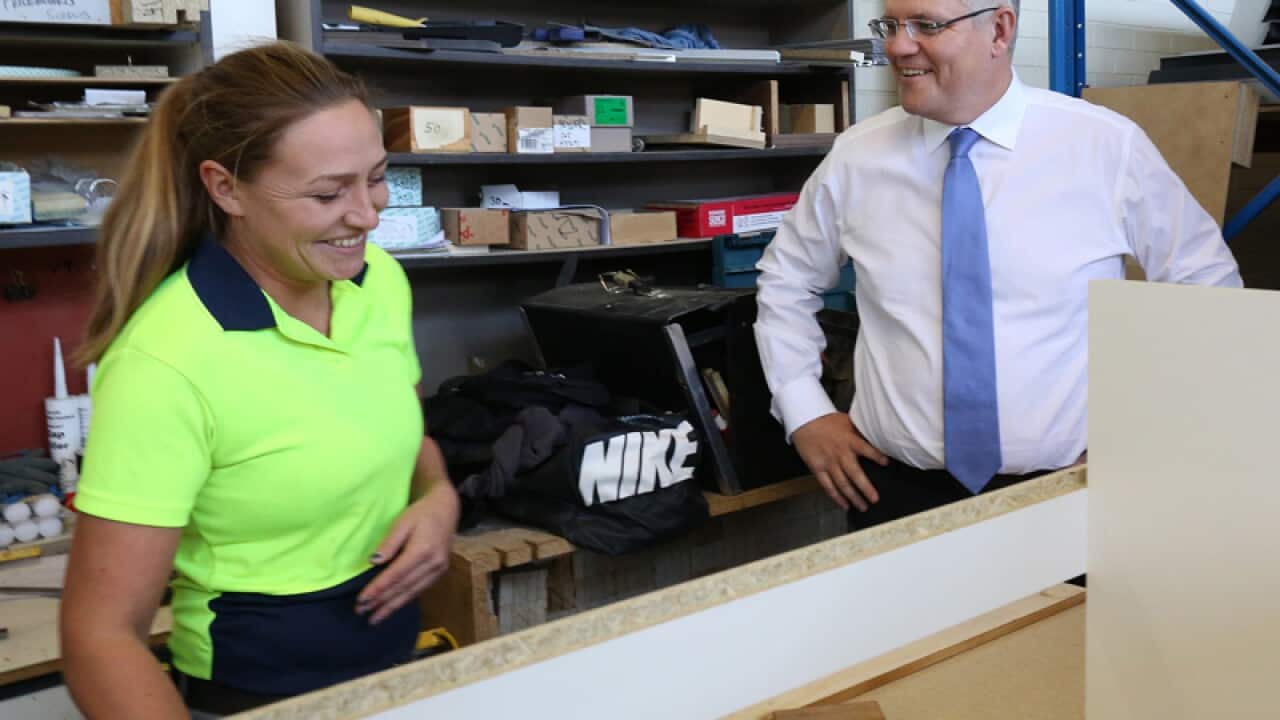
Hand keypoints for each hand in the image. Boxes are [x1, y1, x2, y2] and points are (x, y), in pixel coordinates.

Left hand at [356, 485, 457, 624]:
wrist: (448, 509)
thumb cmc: (422, 513)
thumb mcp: (402, 522)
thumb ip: (389, 543)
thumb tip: (373, 562)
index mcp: (423, 550)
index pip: (395, 574)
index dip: (378, 589)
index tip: (362, 600)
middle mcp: (433, 564)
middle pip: (403, 587)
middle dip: (381, 601)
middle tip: (362, 611)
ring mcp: (439, 570)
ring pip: (412, 593)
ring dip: (392, 606)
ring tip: (374, 618)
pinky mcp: (440, 572)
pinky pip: (419, 590)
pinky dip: (404, 599)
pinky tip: (392, 606)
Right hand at [792, 413, 888, 511]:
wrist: (805, 421)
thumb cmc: (827, 421)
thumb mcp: (847, 421)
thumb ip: (861, 431)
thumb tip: (878, 435)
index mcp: (849, 440)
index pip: (866, 449)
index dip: (876, 456)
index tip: (886, 463)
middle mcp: (840, 453)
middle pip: (854, 474)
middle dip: (866, 488)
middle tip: (874, 499)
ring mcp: (828, 463)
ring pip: (842, 484)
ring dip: (853, 497)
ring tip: (863, 506)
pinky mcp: (818, 468)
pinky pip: (828, 486)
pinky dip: (836, 497)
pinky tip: (844, 504)